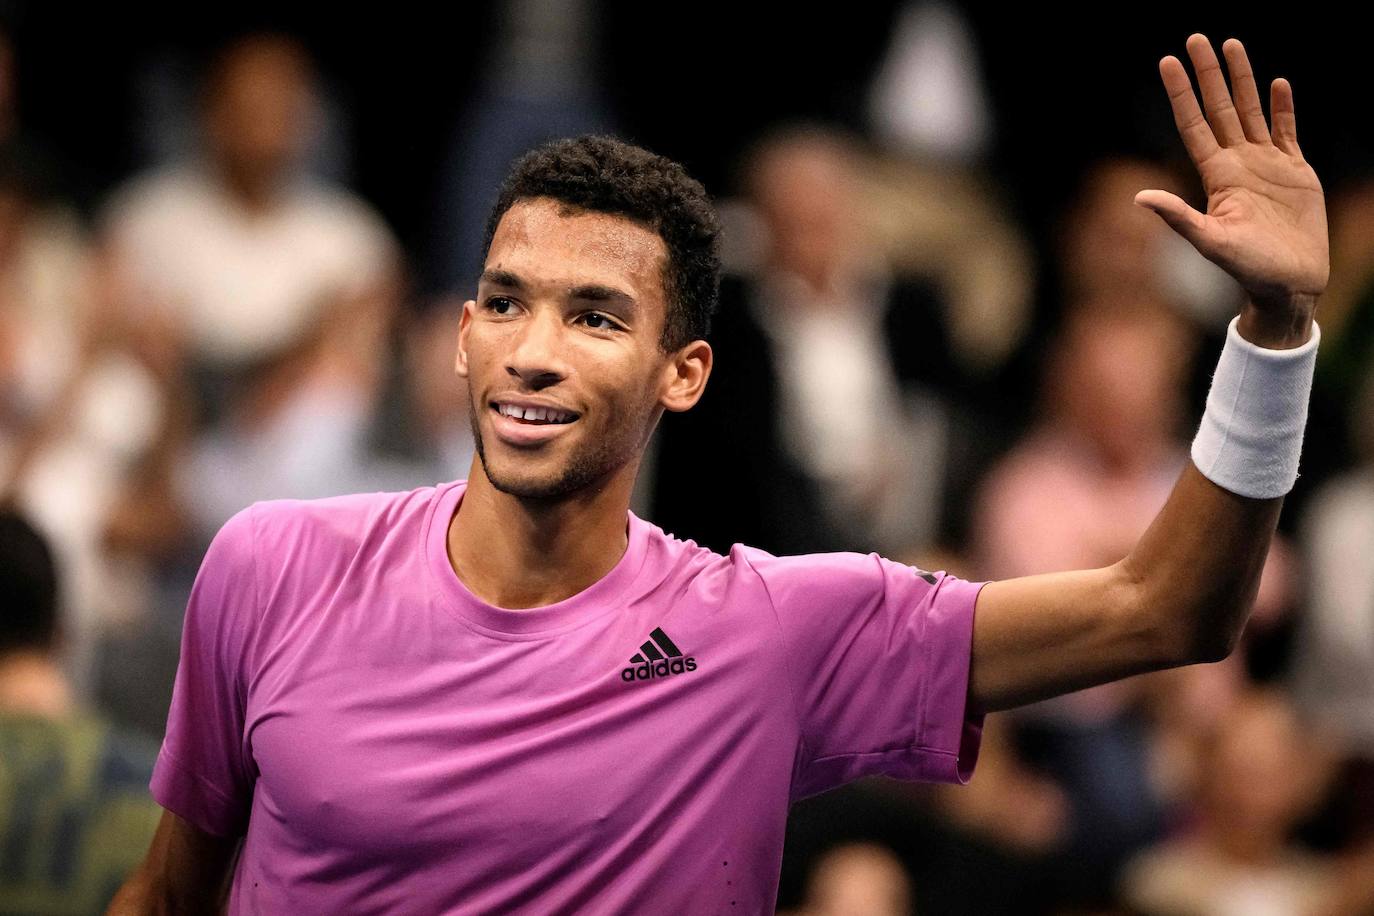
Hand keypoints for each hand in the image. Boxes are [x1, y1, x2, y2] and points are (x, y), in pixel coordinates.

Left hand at [1135, 34, 1327, 340]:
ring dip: (1243, 79)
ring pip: (1252, 111)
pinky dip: (1283, 108)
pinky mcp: (1296, 171)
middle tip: (1196, 38)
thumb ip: (1179, 217)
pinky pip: (1288, 132)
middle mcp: (1238, 164)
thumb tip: (1139, 198)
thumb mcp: (1210, 242)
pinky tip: (1277, 84)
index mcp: (1217, 176)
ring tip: (1232, 45)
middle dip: (1208, 74)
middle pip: (1220, 108)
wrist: (1289, 284)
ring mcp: (1267, 165)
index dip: (1181, 94)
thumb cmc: (1248, 270)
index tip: (1167, 62)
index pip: (1194, 124)